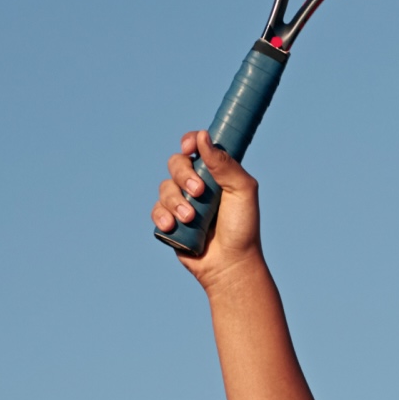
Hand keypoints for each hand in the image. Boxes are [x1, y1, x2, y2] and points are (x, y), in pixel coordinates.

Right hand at [152, 130, 265, 285]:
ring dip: (176, 201)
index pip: (198, 146)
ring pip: (165, 187)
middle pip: (176, 163)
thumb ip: (225, 164)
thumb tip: (204, 136)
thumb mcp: (242, 191)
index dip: (190, 142)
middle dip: (184, 175)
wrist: (230, 263)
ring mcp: (182, 201)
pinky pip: (156, 210)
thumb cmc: (242, 227)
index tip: (190, 147)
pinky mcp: (170, 220)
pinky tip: (172, 226)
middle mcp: (197, 183)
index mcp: (216, 171)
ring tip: (190, 218)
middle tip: (199, 192)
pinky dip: (162, 215)